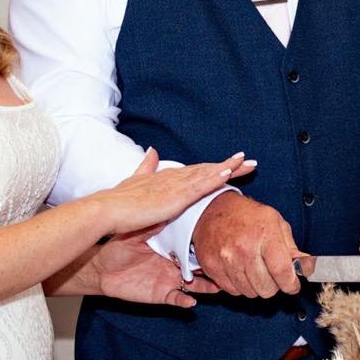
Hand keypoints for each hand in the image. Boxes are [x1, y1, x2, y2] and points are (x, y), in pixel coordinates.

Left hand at [92, 231, 219, 307]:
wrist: (99, 268)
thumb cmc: (117, 247)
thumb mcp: (137, 231)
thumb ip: (154, 223)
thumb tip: (171, 207)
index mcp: (171, 247)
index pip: (195, 244)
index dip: (208, 242)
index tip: (224, 235)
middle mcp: (175, 264)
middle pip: (202, 266)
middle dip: (215, 265)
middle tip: (230, 262)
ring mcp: (169, 280)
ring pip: (196, 285)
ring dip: (208, 286)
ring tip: (220, 286)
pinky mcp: (161, 294)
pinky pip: (177, 299)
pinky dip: (184, 301)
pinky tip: (191, 301)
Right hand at [98, 148, 254, 237]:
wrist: (108, 209)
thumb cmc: (119, 201)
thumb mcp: (136, 180)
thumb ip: (146, 166)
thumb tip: (153, 150)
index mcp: (168, 177)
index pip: (197, 171)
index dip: (216, 167)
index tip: (234, 164)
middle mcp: (174, 178)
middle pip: (208, 169)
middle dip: (230, 165)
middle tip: (251, 161)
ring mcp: (176, 186)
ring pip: (208, 174)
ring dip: (229, 168)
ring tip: (248, 163)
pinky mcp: (175, 197)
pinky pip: (199, 186)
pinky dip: (215, 178)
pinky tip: (229, 172)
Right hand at [191, 193, 311, 298]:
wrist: (212, 209)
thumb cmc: (246, 215)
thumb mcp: (275, 221)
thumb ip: (291, 247)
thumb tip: (306, 267)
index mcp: (264, 234)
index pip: (282, 272)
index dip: (291, 284)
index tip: (292, 286)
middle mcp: (244, 248)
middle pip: (266, 288)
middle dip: (273, 285)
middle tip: (271, 275)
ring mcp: (225, 259)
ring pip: (249, 292)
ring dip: (255, 286)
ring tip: (254, 270)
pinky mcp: (211, 267)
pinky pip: (232, 290)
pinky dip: (238, 286)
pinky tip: (239, 270)